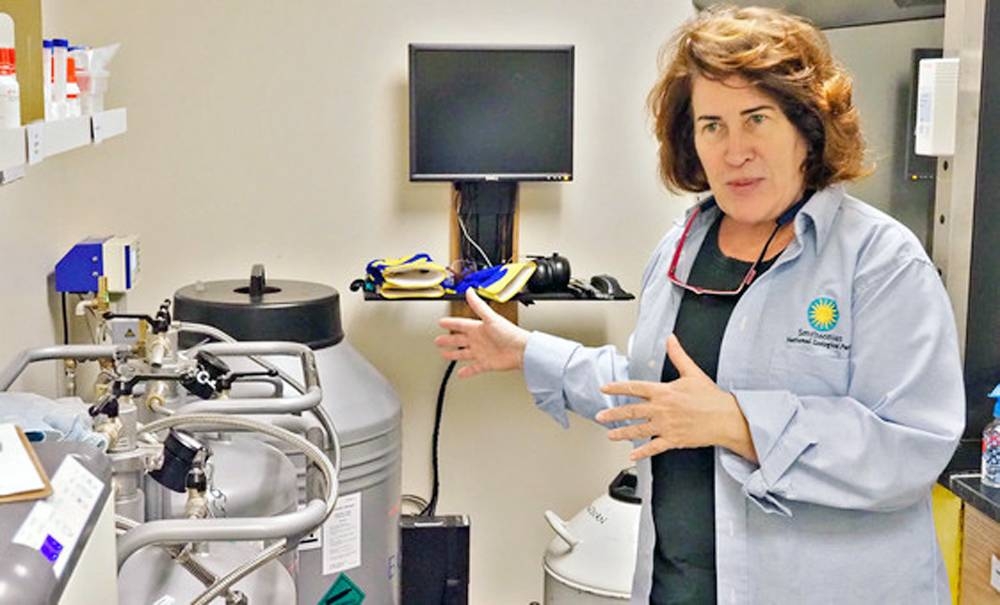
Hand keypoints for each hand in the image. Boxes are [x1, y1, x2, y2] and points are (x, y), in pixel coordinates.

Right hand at [435, 289, 530, 378]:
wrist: (521, 350)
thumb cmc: (510, 333)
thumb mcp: (491, 318)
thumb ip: (478, 306)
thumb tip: (470, 291)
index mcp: (479, 328)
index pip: (460, 324)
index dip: (451, 323)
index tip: (441, 322)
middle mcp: (479, 340)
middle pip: (459, 339)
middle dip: (448, 340)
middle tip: (438, 340)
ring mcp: (482, 352)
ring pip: (464, 353)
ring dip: (454, 354)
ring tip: (444, 354)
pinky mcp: (486, 364)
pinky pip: (474, 368)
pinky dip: (467, 371)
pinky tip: (460, 373)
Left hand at [595, 334, 757, 461]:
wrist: (726, 418)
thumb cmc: (711, 397)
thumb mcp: (692, 372)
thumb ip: (678, 355)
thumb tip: (671, 339)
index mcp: (664, 392)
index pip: (635, 388)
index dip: (617, 387)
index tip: (605, 388)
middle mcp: (661, 409)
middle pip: (631, 411)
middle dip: (613, 414)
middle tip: (600, 416)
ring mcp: (666, 426)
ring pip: (638, 430)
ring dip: (622, 433)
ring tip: (610, 435)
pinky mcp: (673, 440)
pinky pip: (654, 447)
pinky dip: (642, 453)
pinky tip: (632, 455)